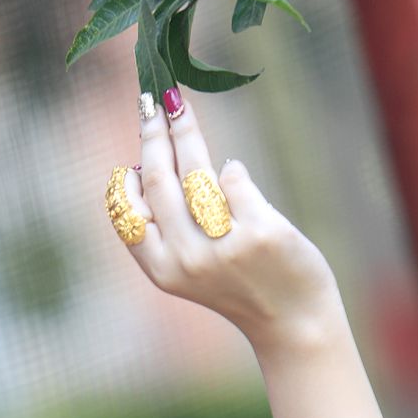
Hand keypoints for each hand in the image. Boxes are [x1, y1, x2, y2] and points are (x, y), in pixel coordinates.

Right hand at [116, 88, 341, 347]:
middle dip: (154, 134)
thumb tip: (145, 166)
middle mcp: (187, 259)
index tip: (130, 139)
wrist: (290, 318)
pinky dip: (231, 171)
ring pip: (195, 172)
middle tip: (152, 99)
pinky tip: (230, 171)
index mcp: (162, 270)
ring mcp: (224, 246)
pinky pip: (235, 179)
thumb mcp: (188, 269)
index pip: (128, 211)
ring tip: (178, 106)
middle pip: (160, 180)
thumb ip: (165, 230)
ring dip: (185, 131)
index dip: (127, 171)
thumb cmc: (236, 285)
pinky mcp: (260, 232)